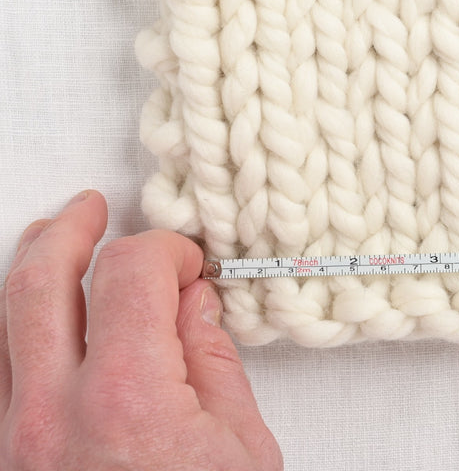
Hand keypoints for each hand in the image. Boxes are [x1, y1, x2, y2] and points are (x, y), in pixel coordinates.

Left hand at [0, 190, 281, 469]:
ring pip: (6, 322)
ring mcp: (17, 442)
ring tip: (52, 238)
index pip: (130, 273)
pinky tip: (41, 312)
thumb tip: (194, 299)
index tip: (188, 263)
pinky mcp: (7, 463)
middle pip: (41, 282)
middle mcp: (54, 416)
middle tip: (90, 208)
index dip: (166, 249)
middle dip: (71, 230)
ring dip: (32, 265)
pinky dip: (18, 325)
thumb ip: (212, 359)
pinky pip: (0, 369)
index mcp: (127, 400)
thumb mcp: (240, 447)